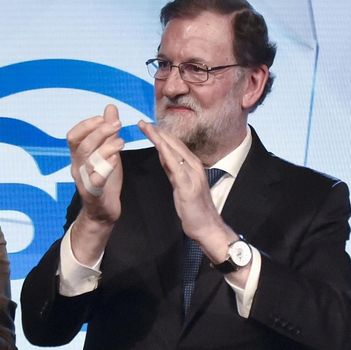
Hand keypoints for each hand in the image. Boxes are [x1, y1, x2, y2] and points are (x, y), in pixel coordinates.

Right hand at [65, 105, 125, 264]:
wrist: (103, 211)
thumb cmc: (104, 178)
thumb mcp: (107, 151)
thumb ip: (108, 131)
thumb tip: (110, 107)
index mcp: (78, 156)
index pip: (73, 136)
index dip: (86, 125)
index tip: (102, 118)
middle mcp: (77, 167)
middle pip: (83, 146)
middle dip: (100, 132)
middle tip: (117, 123)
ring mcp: (83, 181)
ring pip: (89, 162)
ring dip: (105, 149)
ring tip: (121, 142)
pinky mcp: (93, 194)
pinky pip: (95, 181)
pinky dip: (104, 170)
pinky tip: (115, 161)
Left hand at [138, 119, 236, 259]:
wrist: (207, 227)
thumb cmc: (194, 209)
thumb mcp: (180, 185)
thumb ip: (173, 171)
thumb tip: (164, 157)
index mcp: (192, 166)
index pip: (174, 146)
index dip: (161, 135)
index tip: (148, 126)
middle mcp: (194, 166)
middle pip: (173, 144)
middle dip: (157, 132)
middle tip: (143, 122)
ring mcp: (192, 175)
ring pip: (174, 151)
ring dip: (159, 138)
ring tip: (147, 128)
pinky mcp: (188, 185)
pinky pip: (175, 166)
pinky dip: (166, 153)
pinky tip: (158, 145)